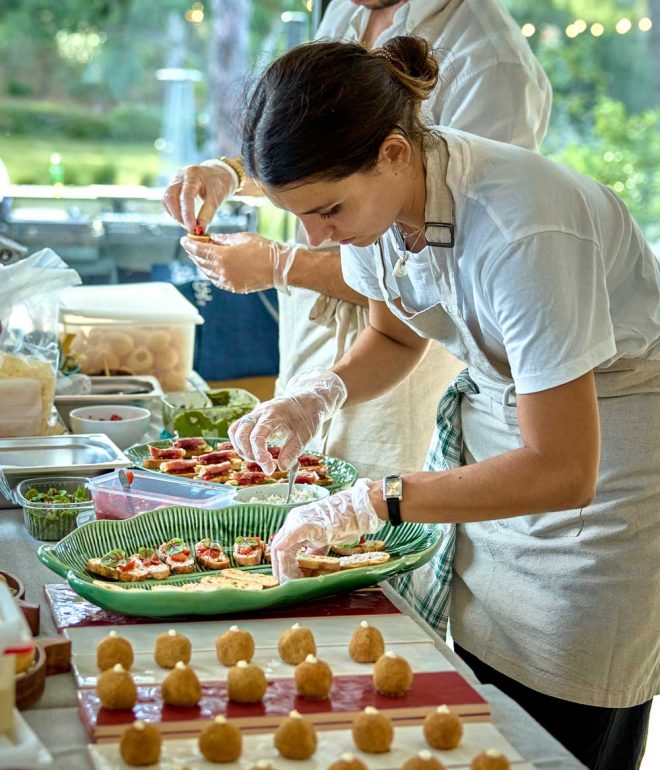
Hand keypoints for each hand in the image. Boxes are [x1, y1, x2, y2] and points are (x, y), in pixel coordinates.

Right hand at [162, 162, 234, 232]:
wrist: (218, 174)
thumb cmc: (219, 184)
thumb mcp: (217, 198)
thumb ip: (208, 214)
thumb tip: (199, 230)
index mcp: (193, 175)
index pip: (186, 195)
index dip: (187, 214)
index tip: (192, 228)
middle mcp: (181, 176)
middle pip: (170, 197)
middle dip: (178, 216)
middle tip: (190, 228)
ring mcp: (175, 180)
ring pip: (167, 200)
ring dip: (176, 215)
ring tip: (189, 223)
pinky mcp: (173, 186)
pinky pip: (168, 201)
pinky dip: (175, 212)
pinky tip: (185, 217)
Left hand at [180, 231, 286, 293]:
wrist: (279, 267)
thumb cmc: (263, 249)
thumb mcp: (241, 237)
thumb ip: (222, 239)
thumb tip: (211, 239)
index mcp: (222, 256)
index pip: (198, 249)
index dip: (189, 244)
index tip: (184, 239)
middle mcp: (221, 271)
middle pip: (200, 261)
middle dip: (193, 253)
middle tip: (190, 246)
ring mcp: (227, 281)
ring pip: (206, 272)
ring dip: (201, 263)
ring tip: (199, 255)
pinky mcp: (233, 288)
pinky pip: (216, 280)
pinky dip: (210, 272)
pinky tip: (211, 267)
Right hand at [228, 369, 347, 472]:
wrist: (307, 401)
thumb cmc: (307, 416)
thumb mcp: (306, 435)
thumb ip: (293, 451)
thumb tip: (281, 468)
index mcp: (274, 414)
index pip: (258, 435)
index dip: (259, 454)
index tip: (269, 468)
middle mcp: (259, 412)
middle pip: (240, 432)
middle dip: (248, 453)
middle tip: (266, 466)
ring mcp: (254, 415)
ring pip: (235, 431)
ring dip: (242, 449)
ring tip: (259, 460)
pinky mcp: (253, 419)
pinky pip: (237, 430)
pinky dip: (241, 444)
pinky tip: (254, 453)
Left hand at [270, 479, 383, 581]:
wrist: (356, 510)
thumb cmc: (343, 523)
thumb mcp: (323, 539)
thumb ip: (313, 549)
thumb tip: (307, 562)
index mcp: (295, 523)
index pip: (281, 547)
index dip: (282, 565)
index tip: (287, 579)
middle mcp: (292, 520)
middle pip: (277, 548)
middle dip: (280, 568)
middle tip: (285, 583)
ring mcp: (297, 520)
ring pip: (281, 545)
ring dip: (283, 565)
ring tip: (289, 580)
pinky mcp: (306, 523)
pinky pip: (291, 537)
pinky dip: (285, 550)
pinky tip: (284, 562)